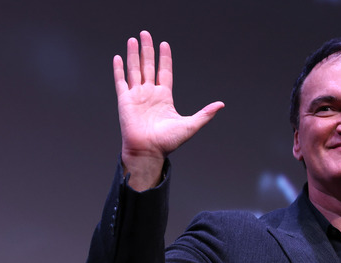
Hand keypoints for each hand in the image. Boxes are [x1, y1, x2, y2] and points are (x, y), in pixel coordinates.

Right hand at [113, 30, 223, 189]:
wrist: (149, 151)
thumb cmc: (168, 142)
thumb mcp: (191, 125)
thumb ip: (205, 114)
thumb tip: (221, 104)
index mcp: (164, 97)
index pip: (164, 72)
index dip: (164, 58)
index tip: (164, 44)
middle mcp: (150, 94)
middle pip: (148, 66)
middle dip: (148, 50)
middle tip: (146, 34)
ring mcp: (137, 96)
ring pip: (135, 70)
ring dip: (134, 54)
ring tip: (133, 39)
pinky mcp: (125, 100)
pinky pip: (121, 81)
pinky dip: (120, 69)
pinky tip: (119, 57)